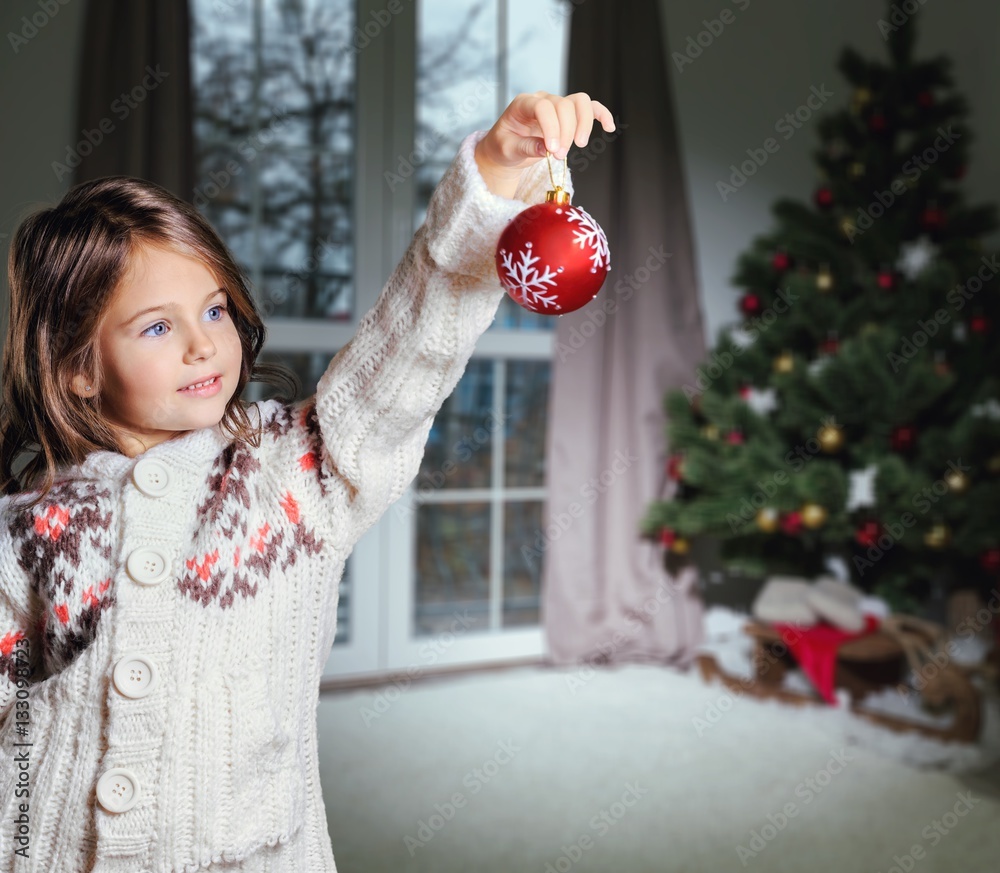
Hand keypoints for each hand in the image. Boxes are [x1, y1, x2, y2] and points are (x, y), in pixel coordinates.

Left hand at [474, 91, 615, 197]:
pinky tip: (609, 127)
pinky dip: (601, 115)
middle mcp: (542, 99)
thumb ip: (525, 147)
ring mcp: (557, 105)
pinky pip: (589, 108)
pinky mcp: (568, 115)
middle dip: (566, 132)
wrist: (506, 150)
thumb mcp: (507, 150)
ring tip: (578, 145)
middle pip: (564, 105)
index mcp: (523, 103)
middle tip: (559, 155)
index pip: (543, 107)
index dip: (551, 127)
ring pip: (579, 103)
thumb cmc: (504, 147)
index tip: (552, 150)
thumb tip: (546, 148)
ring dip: (583, 124)